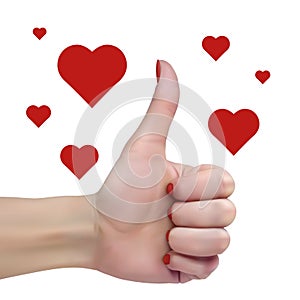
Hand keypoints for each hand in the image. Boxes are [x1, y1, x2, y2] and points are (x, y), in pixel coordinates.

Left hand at [89, 60, 235, 282]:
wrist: (99, 228)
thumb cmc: (121, 186)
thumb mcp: (145, 143)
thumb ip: (162, 106)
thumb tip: (165, 62)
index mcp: (197, 184)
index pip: (228, 185)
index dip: (199, 188)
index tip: (169, 187)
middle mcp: (200, 210)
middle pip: (228, 214)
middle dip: (192, 213)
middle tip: (165, 212)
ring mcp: (196, 239)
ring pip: (221, 243)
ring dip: (188, 238)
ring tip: (163, 234)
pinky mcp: (190, 266)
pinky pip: (209, 270)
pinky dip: (186, 263)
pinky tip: (164, 253)